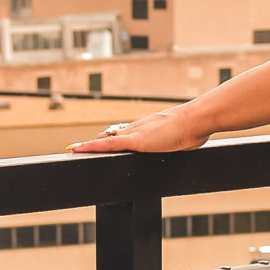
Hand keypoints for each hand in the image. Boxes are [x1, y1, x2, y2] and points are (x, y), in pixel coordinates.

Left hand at [70, 105, 212, 156]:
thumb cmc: (194, 129)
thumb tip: (186, 140)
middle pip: (112, 136)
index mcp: (148, 129)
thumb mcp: (182, 137)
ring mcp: (135, 134)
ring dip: (89, 145)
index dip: (110, 139)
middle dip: (96, 143)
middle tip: (79, 147)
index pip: (124, 134)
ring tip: (73, 149)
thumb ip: (178, 139)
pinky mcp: (135, 141)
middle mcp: (138, 128)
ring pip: (106, 139)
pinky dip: (91, 147)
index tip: (99, 141)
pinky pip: (108, 145)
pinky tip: (77, 149)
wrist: (196, 121)